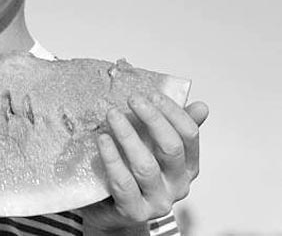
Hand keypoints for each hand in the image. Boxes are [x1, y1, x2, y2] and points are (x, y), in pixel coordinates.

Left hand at [79, 93, 208, 232]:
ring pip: (146, 165)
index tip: (153, 94)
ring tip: (112, 114)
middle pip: (171, 148)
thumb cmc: (134, 172)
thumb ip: (173, 127)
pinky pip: (123, 183)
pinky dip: (112, 159)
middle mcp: (178, 185)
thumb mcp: (154, 147)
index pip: (189, 135)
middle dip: (152, 119)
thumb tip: (201, 107)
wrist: (112, 210)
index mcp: (188, 166)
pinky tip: (103, 140)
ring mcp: (157, 201)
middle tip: (133, 99)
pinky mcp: (134, 211)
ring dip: (128, 135)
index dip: (173, 112)